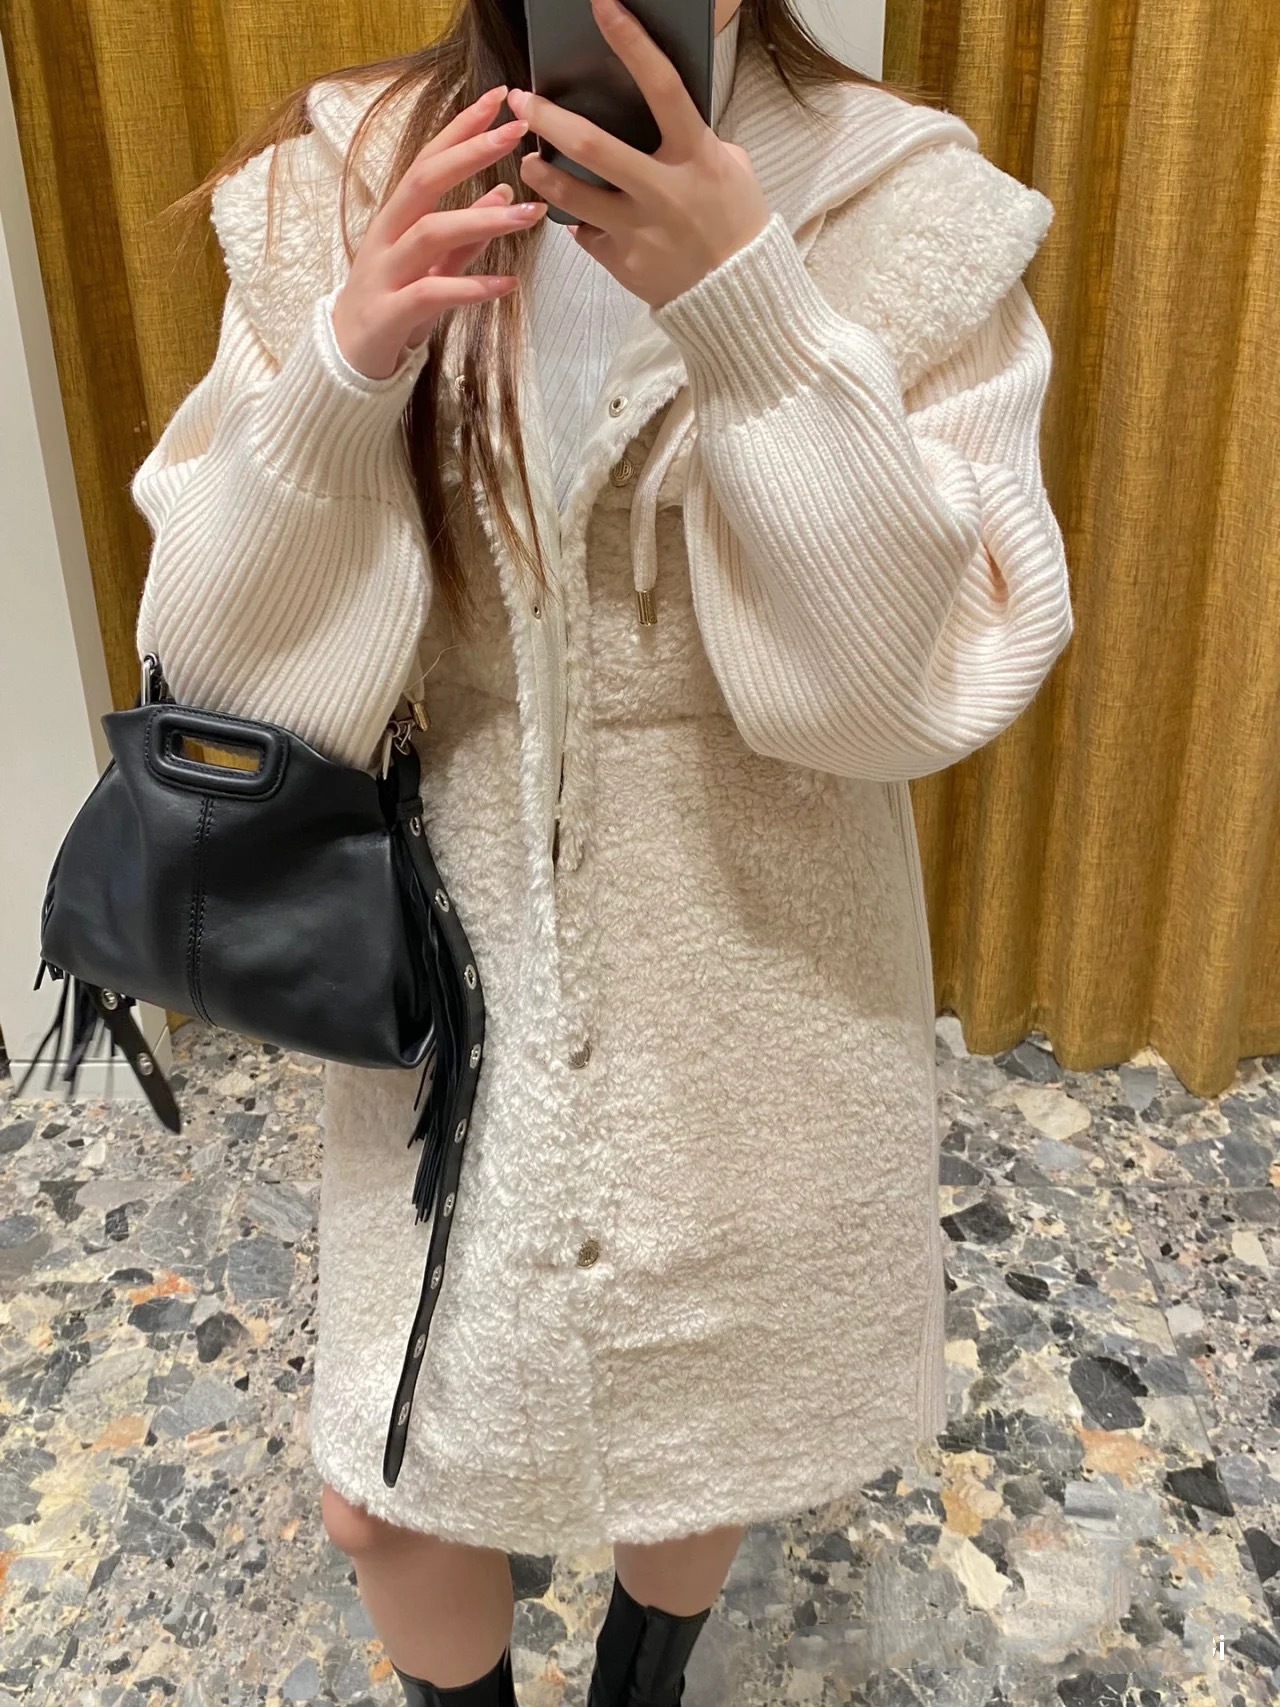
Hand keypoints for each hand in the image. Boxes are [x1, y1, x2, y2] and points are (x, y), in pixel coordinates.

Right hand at [332, 85, 547, 379]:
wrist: (346, 362)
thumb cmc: (392, 308)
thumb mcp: (434, 267)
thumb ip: (468, 236)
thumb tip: (504, 192)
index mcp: (396, 218)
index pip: (428, 160)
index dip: (461, 128)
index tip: (499, 100)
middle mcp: (386, 237)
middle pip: (423, 181)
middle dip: (469, 153)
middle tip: (515, 133)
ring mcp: (384, 274)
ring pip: (431, 234)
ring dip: (482, 220)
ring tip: (528, 214)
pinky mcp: (389, 315)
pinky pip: (431, 294)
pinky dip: (471, 288)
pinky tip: (506, 284)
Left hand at [510, 0, 769, 307]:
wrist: (738, 296)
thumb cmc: (735, 221)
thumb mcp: (730, 168)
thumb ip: (694, 138)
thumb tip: (656, 109)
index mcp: (697, 157)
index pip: (663, 87)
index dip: (632, 43)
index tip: (603, 6)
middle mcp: (665, 192)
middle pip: (592, 146)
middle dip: (547, 118)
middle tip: (520, 102)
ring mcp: (641, 231)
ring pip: (572, 197)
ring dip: (541, 175)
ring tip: (530, 162)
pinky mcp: (624, 264)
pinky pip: (587, 236)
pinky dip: (581, 222)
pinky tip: (582, 216)